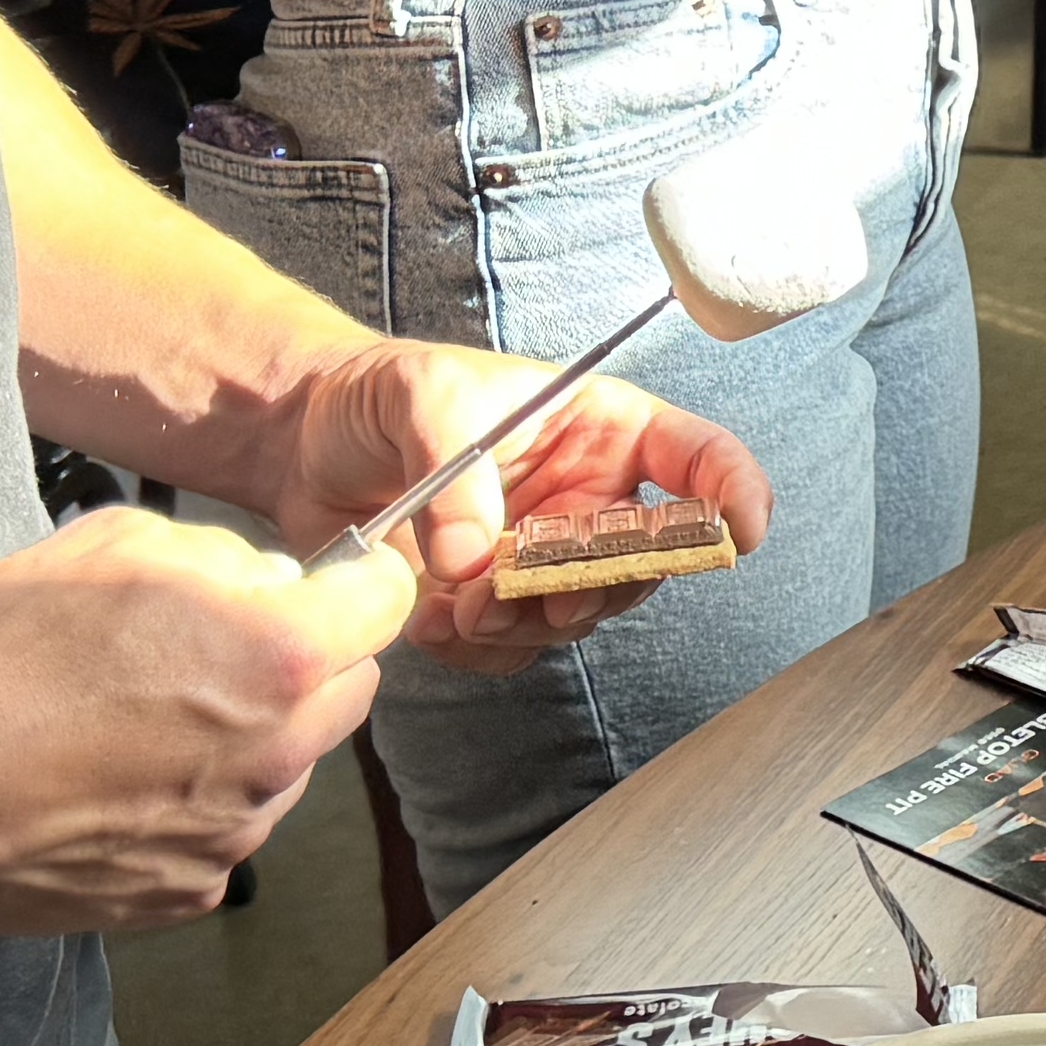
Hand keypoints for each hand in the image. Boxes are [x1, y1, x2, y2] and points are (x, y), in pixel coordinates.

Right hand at [0, 502, 407, 933]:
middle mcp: (275, 754)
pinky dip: (194, 806)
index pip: (384, 604)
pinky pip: (224, 833)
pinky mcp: (185, 893)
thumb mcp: (118, 543)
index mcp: (278, 655)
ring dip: (252, 739)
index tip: (337, 583)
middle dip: (310, 662)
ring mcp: (233, 834)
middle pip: (349, 692)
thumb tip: (266, 582)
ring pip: (289, 769)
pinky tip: (119, 781)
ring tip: (148, 719)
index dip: (359, 583)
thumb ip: (222, 559)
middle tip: (226, 646)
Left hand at [252, 338, 776, 675]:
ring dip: (525, 624)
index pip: (697, 458)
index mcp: (602, 430)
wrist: (305, 444)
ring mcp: (545, 559)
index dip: (734, 492)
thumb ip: (458, 471)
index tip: (740, 530)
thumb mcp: (423, 395)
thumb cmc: (380, 395)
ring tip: (461, 604)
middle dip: (592, 588)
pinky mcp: (495, 606)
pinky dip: (475, 647)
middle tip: (530, 590)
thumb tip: (474, 561)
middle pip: (641, 564)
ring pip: (578, 619)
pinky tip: (429, 616)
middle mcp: (589, 500)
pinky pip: (513, 651)